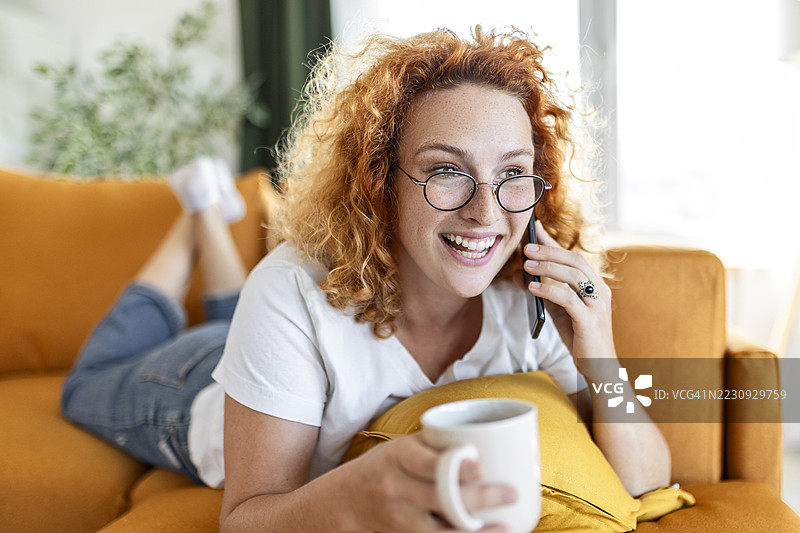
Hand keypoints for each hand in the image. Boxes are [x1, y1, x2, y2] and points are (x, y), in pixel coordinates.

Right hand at [339, 433, 514, 532]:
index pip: (427, 464)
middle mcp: (396, 488)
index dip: (455, 468)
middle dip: (478, 498)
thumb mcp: (404, 445)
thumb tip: (489, 440)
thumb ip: (438, 443)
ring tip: (507, 525)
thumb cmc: (387, 465)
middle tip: (510, 493)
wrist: (347, 500)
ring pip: (441, 529)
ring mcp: (400, 518)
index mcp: (398, 456)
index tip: (482, 467)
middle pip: (440, 497)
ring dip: (477, 530)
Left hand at [520, 221, 616, 377]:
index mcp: (594, 284)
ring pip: (574, 276)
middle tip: (526, 247)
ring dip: (548, 267)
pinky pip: (569, 299)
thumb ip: (541, 290)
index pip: (573, 256)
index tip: (535, 228)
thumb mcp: (556, 310)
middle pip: (575, 261)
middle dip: (549, 251)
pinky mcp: (590, 321)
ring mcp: (597, 305)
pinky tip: (533, 288)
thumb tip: (518, 273)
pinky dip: (549, 290)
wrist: (598, 366)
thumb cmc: (578, 335)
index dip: (554, 242)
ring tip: (526, 264)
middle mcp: (600, 290)